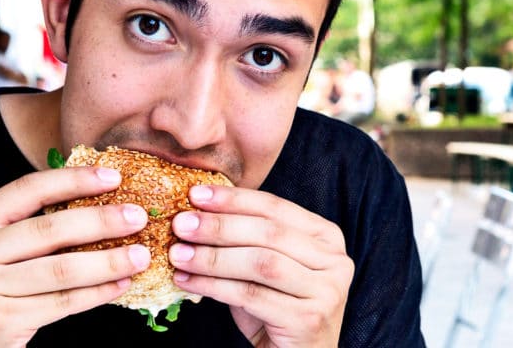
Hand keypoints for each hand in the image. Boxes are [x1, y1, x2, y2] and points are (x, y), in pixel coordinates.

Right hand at [0, 167, 150, 347]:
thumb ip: (25, 229)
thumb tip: (98, 204)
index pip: (28, 189)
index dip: (73, 180)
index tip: (113, 177)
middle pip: (50, 228)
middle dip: (102, 220)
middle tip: (138, 217)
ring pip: (62, 269)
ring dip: (109, 261)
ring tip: (141, 256)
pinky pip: (62, 302)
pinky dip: (97, 293)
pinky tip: (120, 286)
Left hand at [169, 186, 353, 347]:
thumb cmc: (275, 307)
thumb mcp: (262, 265)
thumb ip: (243, 238)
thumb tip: (193, 211)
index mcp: (325, 235)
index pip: (274, 207)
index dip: (233, 199)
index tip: (195, 195)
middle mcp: (334, 260)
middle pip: (267, 233)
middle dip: (218, 226)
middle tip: (181, 224)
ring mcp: (326, 290)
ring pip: (260, 263)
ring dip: (212, 257)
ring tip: (178, 254)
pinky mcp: (309, 319)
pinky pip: (251, 296)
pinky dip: (213, 286)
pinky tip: (187, 281)